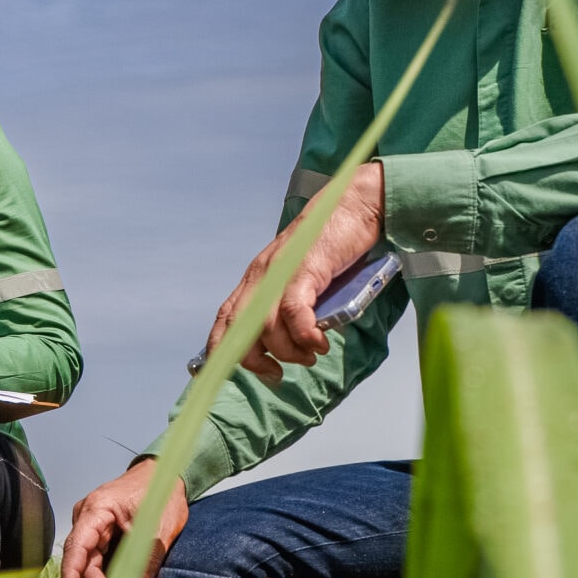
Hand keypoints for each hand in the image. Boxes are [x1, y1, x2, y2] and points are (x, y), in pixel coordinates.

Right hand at [57, 458, 189, 577]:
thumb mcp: (162, 526)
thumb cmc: (162, 493)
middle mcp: (87, 516)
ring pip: (89, 560)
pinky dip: (106, 572)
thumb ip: (149, 556)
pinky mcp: (98, 531)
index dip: (71, 573)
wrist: (163, 476)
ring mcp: (91, 524)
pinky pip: (97, 556)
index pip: (78, 545)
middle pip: (82, 558)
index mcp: (98, 508)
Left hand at [201, 161, 383, 385]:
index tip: (244, 373)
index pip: (225, 319)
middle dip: (253, 360)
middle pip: (238, 329)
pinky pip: (294, 312)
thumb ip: (293, 303)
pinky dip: (304, 335)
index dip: (223, 351)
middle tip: (279, 374)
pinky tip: (319, 344)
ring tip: (311, 355)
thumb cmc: (333, 244)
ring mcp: (280, 272)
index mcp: (256, 279)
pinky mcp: (304, 269)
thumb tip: (296, 341)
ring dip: (289, 352)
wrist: (354, 204)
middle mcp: (261, 276)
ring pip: (267, 326)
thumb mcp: (304, 278)